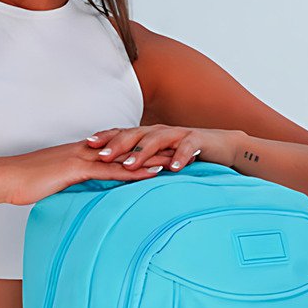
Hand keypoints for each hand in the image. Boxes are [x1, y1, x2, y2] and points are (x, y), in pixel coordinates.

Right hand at [1, 138, 175, 206]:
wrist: (4, 177)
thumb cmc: (23, 181)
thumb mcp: (52, 181)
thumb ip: (70, 183)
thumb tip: (81, 193)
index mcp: (81, 151)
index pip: (118, 147)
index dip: (142, 148)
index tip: (163, 150)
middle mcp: (86, 150)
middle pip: (128, 147)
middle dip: (155, 148)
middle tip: (180, 149)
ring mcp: (82, 158)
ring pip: (125, 156)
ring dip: (152, 158)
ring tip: (177, 161)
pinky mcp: (77, 169)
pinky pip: (112, 171)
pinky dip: (134, 173)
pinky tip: (152, 176)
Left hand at [85, 125, 241, 171]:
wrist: (222, 147)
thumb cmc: (186, 154)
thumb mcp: (159, 159)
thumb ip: (139, 164)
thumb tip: (112, 175)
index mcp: (148, 135)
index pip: (121, 133)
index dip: (104, 137)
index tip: (84, 145)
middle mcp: (159, 131)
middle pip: (134, 134)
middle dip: (116, 145)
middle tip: (101, 156)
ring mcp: (178, 134)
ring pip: (157, 140)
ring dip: (142, 153)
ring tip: (130, 165)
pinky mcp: (197, 140)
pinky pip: (187, 147)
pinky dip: (180, 156)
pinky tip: (174, 168)